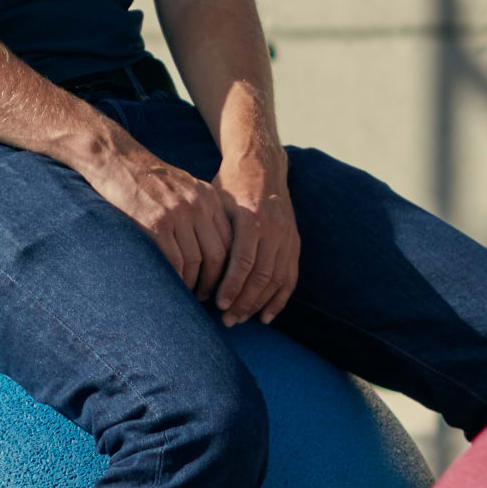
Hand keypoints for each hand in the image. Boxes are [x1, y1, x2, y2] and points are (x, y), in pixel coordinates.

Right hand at [78, 132, 238, 300]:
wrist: (117, 161)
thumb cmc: (148, 178)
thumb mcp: (185, 186)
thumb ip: (201, 210)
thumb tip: (212, 246)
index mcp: (209, 197)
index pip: (230, 240)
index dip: (228, 268)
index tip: (221, 283)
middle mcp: (198, 205)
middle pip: (217, 254)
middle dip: (214, 282)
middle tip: (207, 298)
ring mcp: (177, 214)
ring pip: (196, 261)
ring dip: (194, 285)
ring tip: (188, 296)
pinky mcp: (156, 224)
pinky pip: (174, 262)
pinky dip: (176, 279)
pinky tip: (173, 286)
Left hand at [211, 163, 301, 325]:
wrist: (261, 167)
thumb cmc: (229, 187)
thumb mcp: (215, 203)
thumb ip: (211, 233)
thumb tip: (192, 268)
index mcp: (252, 218)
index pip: (243, 261)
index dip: (232, 286)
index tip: (219, 305)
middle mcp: (274, 229)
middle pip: (262, 276)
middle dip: (244, 302)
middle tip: (227, 320)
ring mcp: (288, 237)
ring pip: (277, 280)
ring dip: (260, 304)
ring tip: (241, 319)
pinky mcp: (294, 243)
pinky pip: (291, 277)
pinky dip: (280, 299)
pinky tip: (266, 316)